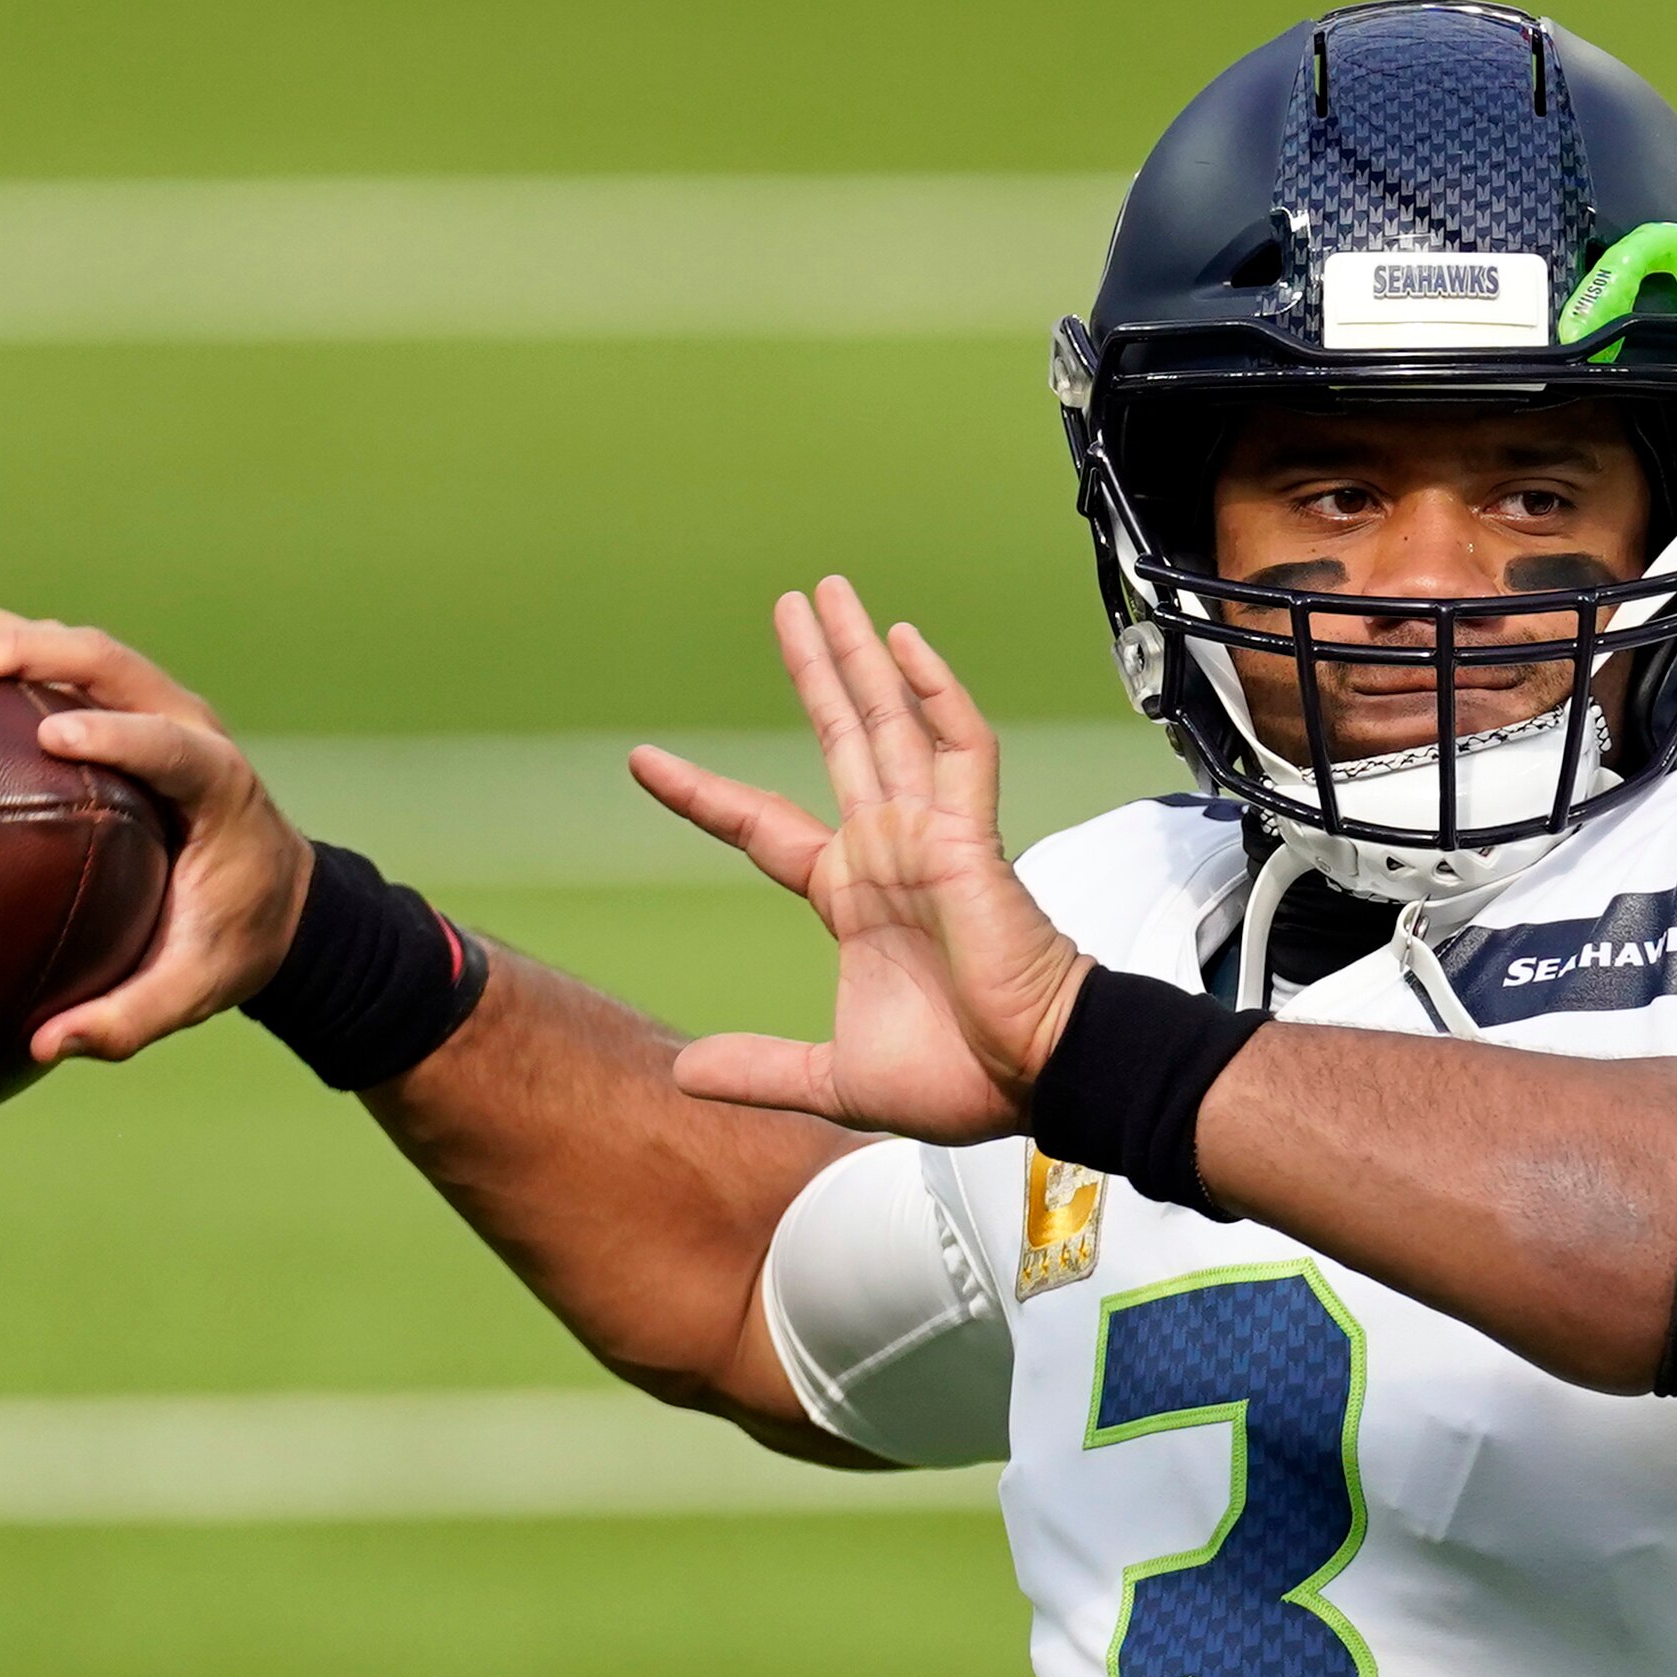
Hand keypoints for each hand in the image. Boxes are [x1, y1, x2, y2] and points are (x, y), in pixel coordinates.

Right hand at [0, 601, 315, 1064]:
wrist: (279, 894)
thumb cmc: (236, 939)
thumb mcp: (198, 988)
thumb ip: (131, 1019)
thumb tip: (45, 1046)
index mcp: (219, 785)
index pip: (172, 744)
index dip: (118, 733)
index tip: (53, 738)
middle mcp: (186, 724)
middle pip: (108, 661)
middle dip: (26, 652)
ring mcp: (149, 703)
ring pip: (71, 643)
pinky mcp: (114, 705)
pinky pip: (48, 661)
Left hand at [631, 576, 1090, 1143]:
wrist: (1032, 1081)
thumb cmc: (960, 1077)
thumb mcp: (832, 1076)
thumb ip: (763, 1065)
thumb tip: (682, 1072)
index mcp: (854, 897)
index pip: (766, 826)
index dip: (706, 796)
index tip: (644, 763)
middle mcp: (890, 852)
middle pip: (843, 739)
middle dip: (817, 671)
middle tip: (791, 606)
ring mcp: (932, 838)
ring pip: (893, 724)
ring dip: (862, 657)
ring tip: (832, 594)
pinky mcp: (972, 840)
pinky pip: (959, 750)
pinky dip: (936, 694)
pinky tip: (907, 643)